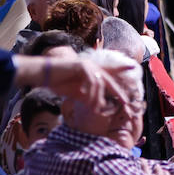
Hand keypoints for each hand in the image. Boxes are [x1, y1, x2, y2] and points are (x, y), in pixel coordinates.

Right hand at [16, 52, 135, 109]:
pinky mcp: (81, 66)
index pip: (110, 80)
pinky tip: (86, 97)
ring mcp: (88, 65)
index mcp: (94, 73)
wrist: (43, 75)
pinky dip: (90, 90)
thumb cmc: (59, 83)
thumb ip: (88, 97)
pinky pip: (91, 80)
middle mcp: (94, 68)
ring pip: (100, 84)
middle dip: (118, 93)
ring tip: (96, 108)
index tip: (128, 97)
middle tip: (125, 103)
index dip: (120, 87)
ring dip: (98, 97)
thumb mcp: (76, 93)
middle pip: (110, 82)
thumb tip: (99, 106)